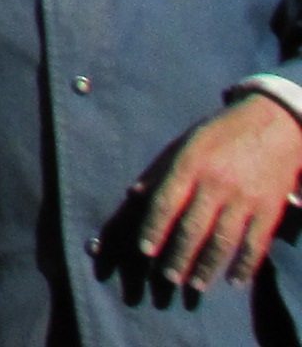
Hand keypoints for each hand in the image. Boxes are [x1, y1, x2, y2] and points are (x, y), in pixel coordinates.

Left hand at [137, 95, 301, 295]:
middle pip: (193, 228)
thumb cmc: (222, 133)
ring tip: (196, 286)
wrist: (275, 123)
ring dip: (208, 267)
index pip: (166, 202)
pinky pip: (255, 244)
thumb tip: (134, 195)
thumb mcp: (187, 143)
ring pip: (223, 241)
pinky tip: (234, 281)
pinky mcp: (271, 209)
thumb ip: (162, 170)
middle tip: (167, 279)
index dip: (153, 228)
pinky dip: (245, 266)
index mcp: (190, 163)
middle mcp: (216, 183)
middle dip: (178, 256)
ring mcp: (246, 198)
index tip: (145, 251)